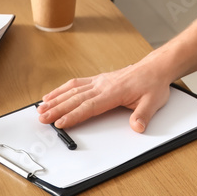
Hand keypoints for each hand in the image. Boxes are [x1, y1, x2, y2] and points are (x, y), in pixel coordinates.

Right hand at [37, 61, 170, 131]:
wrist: (155, 68)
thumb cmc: (153, 84)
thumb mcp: (154, 102)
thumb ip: (144, 115)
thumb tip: (138, 127)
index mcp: (114, 91)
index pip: (90, 106)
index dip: (74, 115)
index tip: (60, 123)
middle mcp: (103, 85)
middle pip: (76, 98)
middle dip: (57, 108)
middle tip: (42, 118)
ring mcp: (99, 81)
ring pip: (73, 90)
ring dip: (56, 99)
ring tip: (41, 108)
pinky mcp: (99, 79)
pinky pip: (76, 83)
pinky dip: (62, 89)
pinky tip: (52, 94)